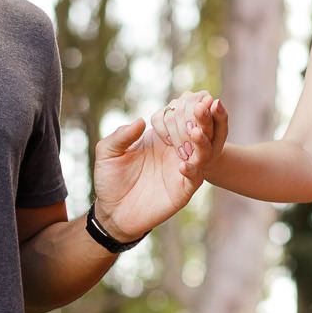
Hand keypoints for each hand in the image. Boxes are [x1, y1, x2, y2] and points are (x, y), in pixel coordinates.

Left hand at [92, 93, 225, 240]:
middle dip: (202, 118)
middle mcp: (176, 150)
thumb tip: (141, 121)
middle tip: (201, 107)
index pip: (180, 116)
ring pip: (203, 152)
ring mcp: (182, 170)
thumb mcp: (108, 152)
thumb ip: (121, 135)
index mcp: (161, 137)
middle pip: (198, 130)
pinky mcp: (183, 190)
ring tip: (195, 132)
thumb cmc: (110, 179)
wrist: (112, 211)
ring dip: (201, 141)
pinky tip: (183, 165)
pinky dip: (192, 169)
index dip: (184, 108)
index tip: (184, 101)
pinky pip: (195, 177)